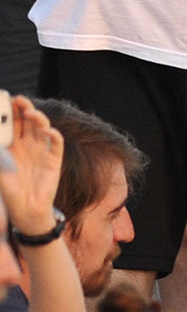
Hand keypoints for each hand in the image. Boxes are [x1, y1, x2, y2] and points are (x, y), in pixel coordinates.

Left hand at [0, 99, 61, 239]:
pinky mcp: (54, 160)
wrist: (26, 210)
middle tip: (19, 100)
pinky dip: (54, 136)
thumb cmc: (9, 191)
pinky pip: (56, 144)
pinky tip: (48, 131)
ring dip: (38, 119)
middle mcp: (27, 146)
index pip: (13, 123)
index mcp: (12, 146)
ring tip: (32, 114)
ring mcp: (41, 152)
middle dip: (24, 109)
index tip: (6, 101)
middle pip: (28, 122)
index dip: (11, 112)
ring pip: (42, 128)